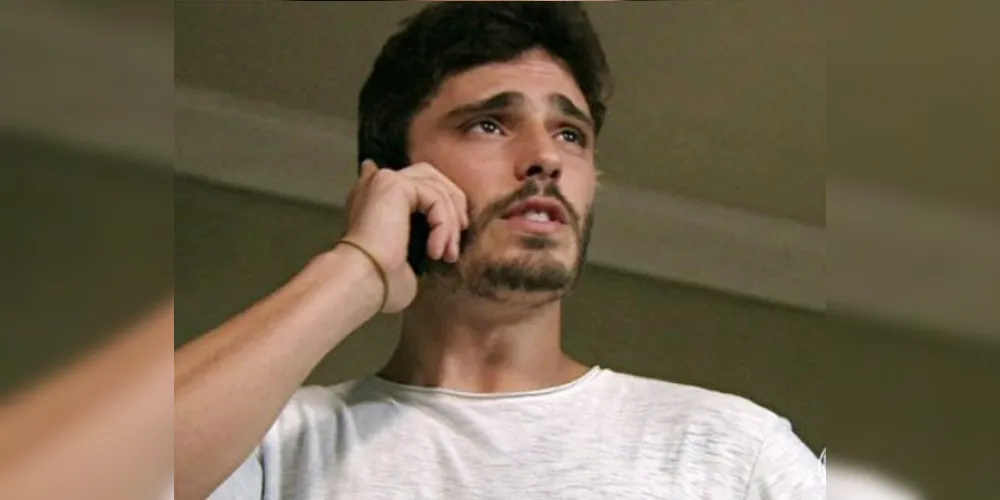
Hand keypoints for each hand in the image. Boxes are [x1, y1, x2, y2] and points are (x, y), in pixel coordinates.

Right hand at [341, 160, 468, 312]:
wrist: (362, 281)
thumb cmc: (379, 280)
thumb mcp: (404, 257)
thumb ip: (418, 234)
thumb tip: (425, 229)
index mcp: (375, 197)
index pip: (414, 182)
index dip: (439, 199)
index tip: (455, 225)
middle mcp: (377, 183)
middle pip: (431, 177)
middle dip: (452, 204)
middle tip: (458, 236)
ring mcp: (385, 181)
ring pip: (437, 190)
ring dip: (450, 224)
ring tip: (448, 255)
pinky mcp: (395, 184)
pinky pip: (435, 198)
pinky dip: (443, 226)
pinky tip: (435, 251)